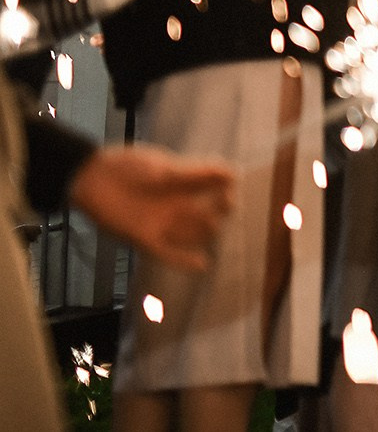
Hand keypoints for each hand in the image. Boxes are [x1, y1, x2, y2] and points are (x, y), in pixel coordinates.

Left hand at [68, 144, 234, 271]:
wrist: (90, 178)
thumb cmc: (126, 166)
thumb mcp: (162, 167)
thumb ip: (194, 174)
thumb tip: (231, 173)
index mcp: (181, 185)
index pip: (213, 189)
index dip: (226, 190)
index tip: (233, 188)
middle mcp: (174, 206)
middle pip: (204, 215)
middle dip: (218, 214)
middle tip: (227, 211)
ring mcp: (160, 224)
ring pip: (190, 234)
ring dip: (204, 235)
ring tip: (218, 233)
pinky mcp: (144, 239)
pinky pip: (168, 253)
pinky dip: (184, 260)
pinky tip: (202, 265)